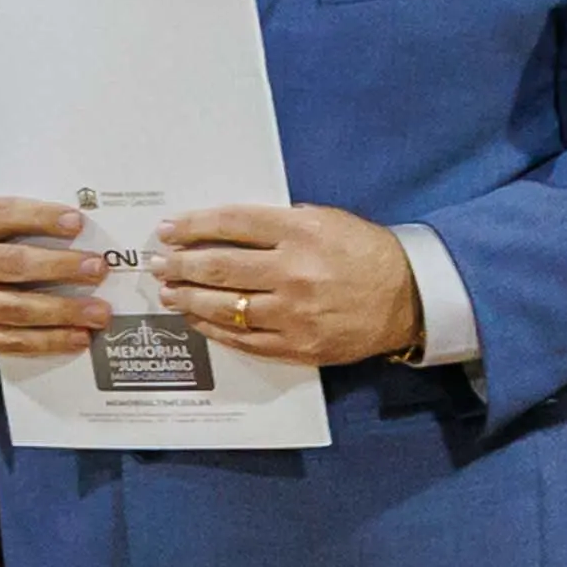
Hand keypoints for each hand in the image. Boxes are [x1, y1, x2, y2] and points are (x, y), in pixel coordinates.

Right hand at [0, 194, 109, 357]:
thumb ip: (14, 216)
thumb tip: (73, 226)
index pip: (2, 216)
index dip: (41, 219)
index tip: (77, 223)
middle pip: (12, 266)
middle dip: (60, 268)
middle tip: (98, 270)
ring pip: (15, 310)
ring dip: (62, 312)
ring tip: (98, 313)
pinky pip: (11, 341)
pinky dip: (48, 341)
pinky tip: (77, 337)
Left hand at [154, 204, 431, 368]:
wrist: (407, 298)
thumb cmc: (365, 252)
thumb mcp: (327, 220)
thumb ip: (280, 222)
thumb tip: (225, 228)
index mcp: (302, 232)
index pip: (232, 224)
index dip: (193, 226)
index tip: (169, 229)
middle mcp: (294, 272)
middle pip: (219, 267)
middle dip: (180, 264)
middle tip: (158, 263)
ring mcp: (294, 313)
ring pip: (225, 306)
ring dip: (188, 298)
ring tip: (168, 292)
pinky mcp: (298, 346)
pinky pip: (244, 339)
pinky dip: (214, 328)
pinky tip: (197, 319)